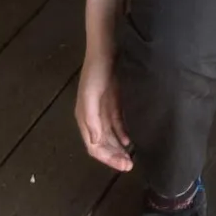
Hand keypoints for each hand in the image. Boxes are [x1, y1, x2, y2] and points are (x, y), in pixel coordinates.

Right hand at [76, 50, 132, 171]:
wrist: (105, 50)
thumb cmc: (97, 72)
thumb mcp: (91, 96)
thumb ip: (92, 120)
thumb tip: (95, 142)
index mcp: (84, 119)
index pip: (94, 147)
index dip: (107, 158)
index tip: (123, 166)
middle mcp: (92, 118)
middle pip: (102, 144)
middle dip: (114, 156)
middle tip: (130, 166)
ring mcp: (102, 110)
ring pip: (110, 136)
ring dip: (118, 148)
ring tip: (130, 159)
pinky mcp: (112, 102)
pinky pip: (116, 124)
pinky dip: (122, 134)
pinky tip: (129, 141)